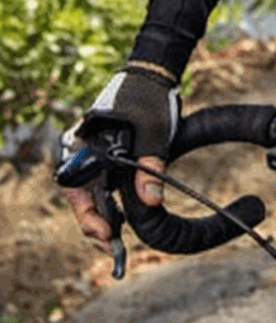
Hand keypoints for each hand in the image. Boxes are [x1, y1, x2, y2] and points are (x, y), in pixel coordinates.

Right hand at [63, 62, 179, 255]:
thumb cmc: (149, 98)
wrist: (154, 75)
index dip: (88, 216)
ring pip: (90, 194)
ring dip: (101, 217)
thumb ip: (151, 166)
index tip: (106, 234)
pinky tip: (122, 218)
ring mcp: (92, 154)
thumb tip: (150, 201)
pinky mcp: (105, 156)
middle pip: (80, 198)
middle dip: (94, 225)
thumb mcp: (154, 132)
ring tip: (115, 240)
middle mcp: (81, 151)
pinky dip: (109, 203)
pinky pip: (100, 184)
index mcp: (82, 144)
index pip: (75, 190)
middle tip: (112, 246)